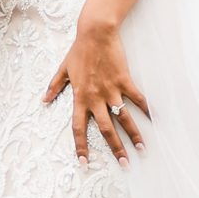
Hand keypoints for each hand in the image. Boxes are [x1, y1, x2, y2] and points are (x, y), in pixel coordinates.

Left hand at [44, 13, 149, 164]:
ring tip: (142, 149)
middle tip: (125, 164)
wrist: (95, 33)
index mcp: (80, 97)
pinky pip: (137, 98)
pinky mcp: (124, 80)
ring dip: (133, 135)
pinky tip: (155, 119)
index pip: (78, 128)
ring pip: (123, 118)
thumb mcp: (63, 69)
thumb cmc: (79, 50)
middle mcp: (95, 98)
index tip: (84, 163)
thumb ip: (54, 87)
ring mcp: (111, 90)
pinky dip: (147, 109)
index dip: (80, 146)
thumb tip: (43, 100)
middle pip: (106, 129)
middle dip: (116, 149)